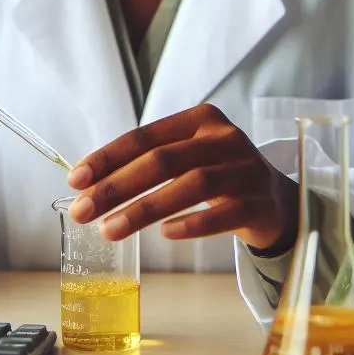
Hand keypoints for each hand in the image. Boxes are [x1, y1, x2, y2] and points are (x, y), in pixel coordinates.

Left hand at [66, 103, 298, 251]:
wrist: (277, 201)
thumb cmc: (220, 176)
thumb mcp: (190, 157)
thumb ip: (150, 163)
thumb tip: (90, 185)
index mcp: (201, 119)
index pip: (145, 135)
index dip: (108, 157)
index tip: (76, 180)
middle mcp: (224, 137)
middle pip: (163, 160)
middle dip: (117, 186)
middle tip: (83, 211)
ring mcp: (246, 169)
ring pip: (191, 185)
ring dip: (145, 209)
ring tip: (111, 230)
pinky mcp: (260, 202)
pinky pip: (223, 214)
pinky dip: (191, 224)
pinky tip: (165, 235)